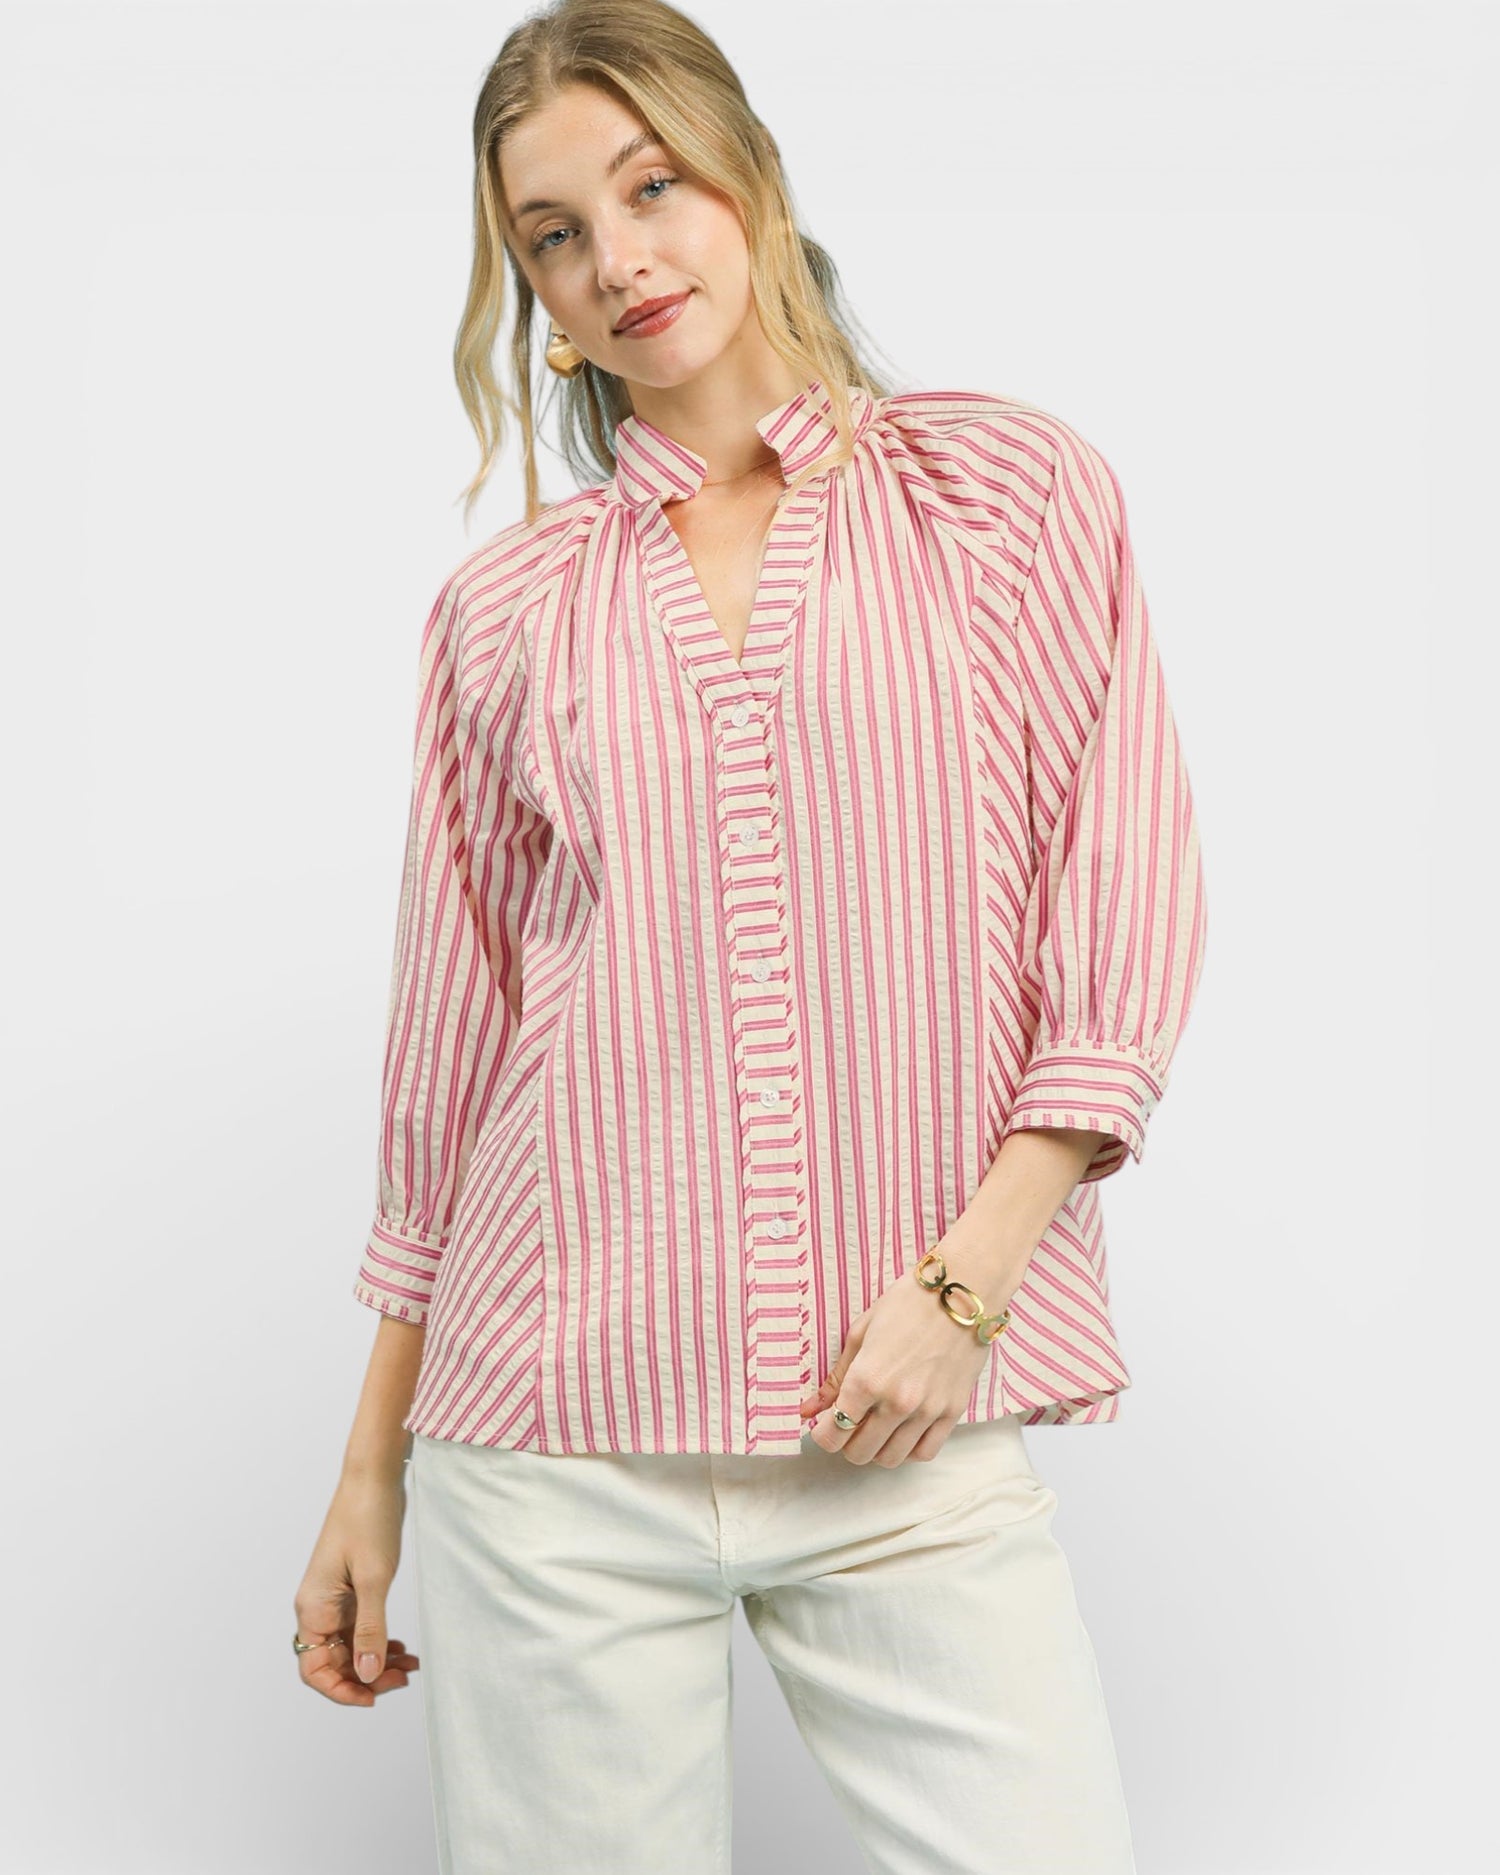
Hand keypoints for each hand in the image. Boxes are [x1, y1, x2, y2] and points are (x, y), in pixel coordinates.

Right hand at [293, 1470, 420, 1706]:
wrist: (374, 1478)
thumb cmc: (368, 1521)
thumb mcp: (374, 1579)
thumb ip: (371, 1630)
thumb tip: (368, 1676)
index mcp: (313, 1608)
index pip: (314, 1669)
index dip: (340, 1690)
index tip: (373, 1698)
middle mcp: (319, 1607)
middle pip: (334, 1662)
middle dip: (367, 1676)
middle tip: (403, 1679)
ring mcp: (335, 1599)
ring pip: (351, 1646)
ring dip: (376, 1660)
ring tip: (409, 1665)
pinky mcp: (352, 1588)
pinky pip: (361, 1628)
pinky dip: (379, 1640)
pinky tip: (401, 1646)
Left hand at [796, 1267, 999, 1466]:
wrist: (962, 1292)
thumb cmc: (908, 1303)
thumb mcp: (862, 1333)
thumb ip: (836, 1377)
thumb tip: (808, 1409)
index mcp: (867, 1379)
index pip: (832, 1434)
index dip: (822, 1434)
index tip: (825, 1424)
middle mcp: (896, 1402)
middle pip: (859, 1453)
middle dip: (846, 1442)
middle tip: (850, 1423)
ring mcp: (927, 1411)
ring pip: (890, 1459)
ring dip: (876, 1449)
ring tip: (876, 1426)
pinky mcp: (953, 1412)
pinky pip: (925, 1453)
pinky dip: (908, 1450)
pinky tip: (903, 1431)